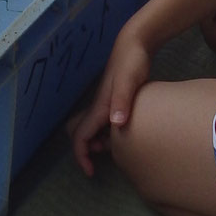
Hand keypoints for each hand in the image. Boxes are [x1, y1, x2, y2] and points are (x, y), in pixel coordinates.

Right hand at [67, 24, 152, 176]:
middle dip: (85, 150)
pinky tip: (123, 133)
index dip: (81, 156)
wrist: (135, 44)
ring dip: (97, 143)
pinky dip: (107, 134)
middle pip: (79, 133)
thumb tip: (116, 124)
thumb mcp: (129, 81)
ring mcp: (104, 104)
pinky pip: (102, 123)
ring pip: (91, 129)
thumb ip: (122, 101)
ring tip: (115, 150)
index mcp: (99, 107)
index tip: (91, 171)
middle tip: (103, 159)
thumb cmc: (132, 62)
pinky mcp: (112, 101)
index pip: (80, 136)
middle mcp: (98, 107)